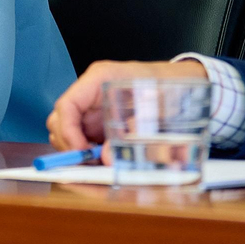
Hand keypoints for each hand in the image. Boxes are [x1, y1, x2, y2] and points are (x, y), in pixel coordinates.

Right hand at [46, 58, 207, 150]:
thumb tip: (107, 159)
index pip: (66, 105)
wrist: (184, 84)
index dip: (67, 133)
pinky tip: (104, 160)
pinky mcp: (100, 120)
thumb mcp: (155, 110)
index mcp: (99, 78)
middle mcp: (91, 92)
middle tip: (87, 164)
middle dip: (69, 145)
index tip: (81, 153)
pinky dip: (88, 152)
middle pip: (60, 119)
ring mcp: (94, 107)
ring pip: (67, 130)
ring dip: (77, 150)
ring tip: (97, 165)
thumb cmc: (170, 88)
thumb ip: (131, 134)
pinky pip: (82, 137)